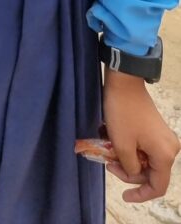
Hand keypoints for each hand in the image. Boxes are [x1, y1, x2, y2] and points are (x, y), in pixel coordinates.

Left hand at [103, 69, 179, 202]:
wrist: (124, 81)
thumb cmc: (122, 113)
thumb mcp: (122, 145)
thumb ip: (130, 167)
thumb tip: (133, 172)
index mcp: (165, 155)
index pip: (158, 187)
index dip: (141, 194)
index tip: (123, 196)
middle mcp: (169, 148)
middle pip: (150, 173)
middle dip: (128, 172)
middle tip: (108, 163)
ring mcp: (163, 137)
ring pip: (145, 160)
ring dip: (126, 158)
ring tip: (108, 149)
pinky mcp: (155, 129)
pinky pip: (143, 147)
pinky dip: (129, 148)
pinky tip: (113, 140)